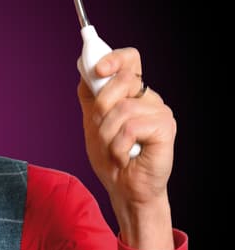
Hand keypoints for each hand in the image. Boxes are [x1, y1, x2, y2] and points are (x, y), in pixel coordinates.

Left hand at [77, 47, 176, 249]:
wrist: (125, 190)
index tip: (98, 70)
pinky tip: (126, 157)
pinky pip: (131, 127)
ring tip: (115, 151)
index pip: (131, 59)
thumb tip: (84, 65)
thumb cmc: (112, 159)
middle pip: (122, 81)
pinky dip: (119, 146)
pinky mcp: (165, 128)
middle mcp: (149, 99)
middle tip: (102, 133)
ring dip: (108, 136)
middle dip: (101, 110)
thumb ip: (90, 94)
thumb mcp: (92, 123)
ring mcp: (160, 112)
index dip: (114, 58)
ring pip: (122, 108)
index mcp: (133, 93)